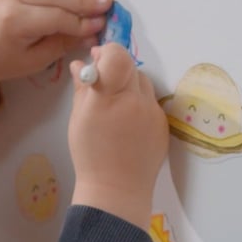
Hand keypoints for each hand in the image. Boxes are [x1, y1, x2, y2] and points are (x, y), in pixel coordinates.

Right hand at [68, 44, 166, 228]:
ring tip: (115, 103)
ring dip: (130, 85)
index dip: (107, 53)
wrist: (117, 189)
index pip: (116, 56)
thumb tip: (80, 64)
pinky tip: (128, 121)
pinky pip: (151, 103)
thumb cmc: (90, 154)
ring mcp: (152, 112)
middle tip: (103, 79)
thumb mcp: (78, 119)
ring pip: (143, 83)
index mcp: (108, 97)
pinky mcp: (163, 124)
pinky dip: (139, 103)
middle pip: (131, 67)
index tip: (97, 60)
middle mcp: (135, 100)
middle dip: (116, 68)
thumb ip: (82, 88)